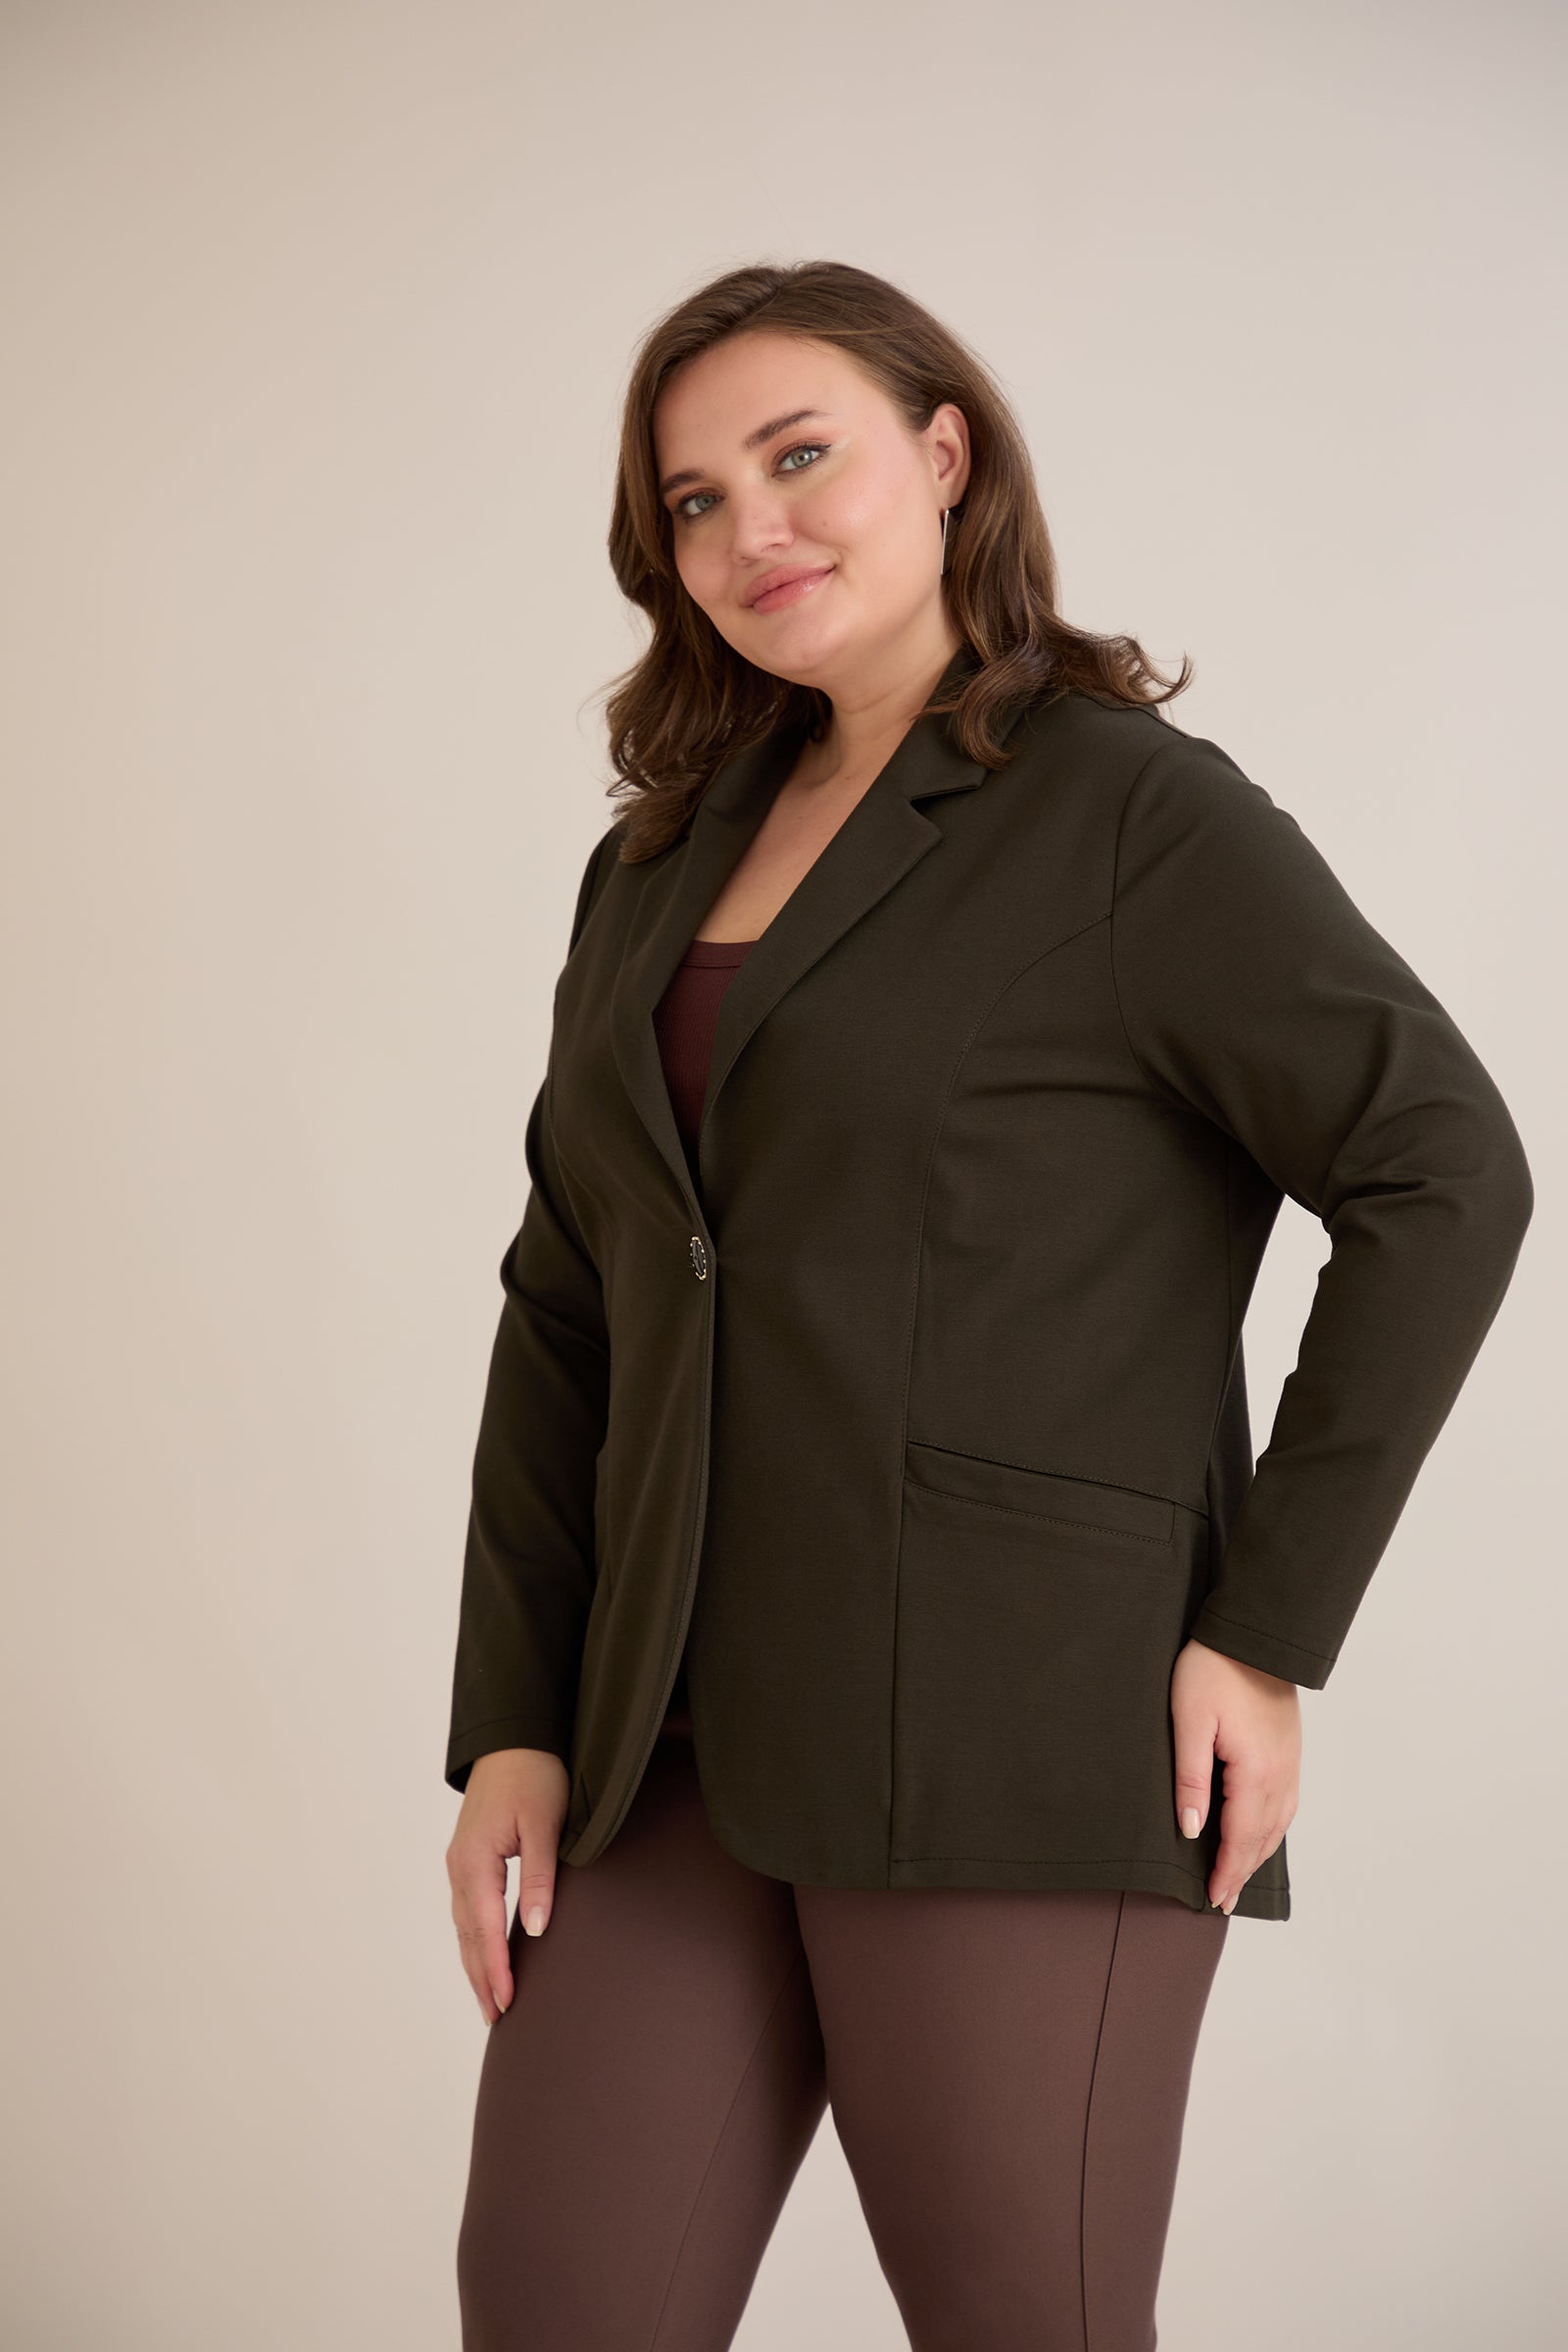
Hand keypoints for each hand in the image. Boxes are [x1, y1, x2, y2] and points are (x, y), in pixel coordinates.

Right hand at [445, 1747, 569, 2022]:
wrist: (513, 1740)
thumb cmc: (533, 1776)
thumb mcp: (543, 1824)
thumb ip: (539, 1877)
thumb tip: (535, 1929)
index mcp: (475, 1860)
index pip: (484, 1928)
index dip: (495, 1968)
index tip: (507, 2002)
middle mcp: (459, 1866)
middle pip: (467, 1935)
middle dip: (481, 1978)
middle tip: (497, 2017)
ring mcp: (459, 1863)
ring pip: (464, 1926)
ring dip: (475, 1964)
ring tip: (491, 2000)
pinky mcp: (467, 1859)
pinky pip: (468, 1910)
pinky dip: (475, 1940)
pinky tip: (485, 1956)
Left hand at [1170, 1638, 1300, 1913]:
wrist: (1252, 1633)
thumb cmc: (1213, 1670)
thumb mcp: (1190, 1721)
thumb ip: (1190, 1779)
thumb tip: (1193, 1830)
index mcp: (1256, 1772)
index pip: (1239, 1837)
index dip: (1226, 1871)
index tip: (1214, 1900)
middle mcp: (1281, 1774)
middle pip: (1263, 1837)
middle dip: (1243, 1871)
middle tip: (1225, 1901)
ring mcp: (1291, 1761)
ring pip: (1279, 1823)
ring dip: (1259, 1852)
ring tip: (1241, 1875)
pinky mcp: (1290, 1749)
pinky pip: (1287, 1802)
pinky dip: (1274, 1827)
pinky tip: (1263, 1831)